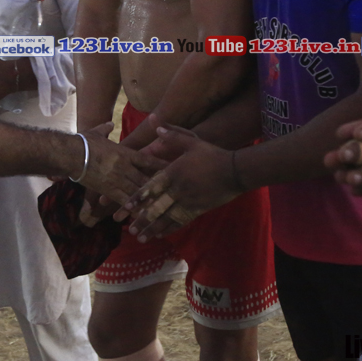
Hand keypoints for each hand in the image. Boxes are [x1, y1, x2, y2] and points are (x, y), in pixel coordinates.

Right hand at [76, 122, 166, 215]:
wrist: (71, 155)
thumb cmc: (83, 142)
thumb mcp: (96, 133)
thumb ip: (105, 128)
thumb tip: (109, 123)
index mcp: (125, 153)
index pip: (148, 160)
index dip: (160, 164)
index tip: (172, 167)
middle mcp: (125, 168)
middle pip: (146, 179)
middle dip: (160, 186)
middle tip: (173, 192)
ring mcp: (117, 180)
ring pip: (138, 192)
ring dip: (149, 199)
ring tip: (162, 207)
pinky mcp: (108, 191)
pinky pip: (123, 201)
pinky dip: (133, 208)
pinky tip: (140, 215)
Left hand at [118, 125, 239, 241]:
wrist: (236, 171)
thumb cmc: (212, 154)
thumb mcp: (193, 141)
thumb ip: (173, 135)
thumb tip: (156, 124)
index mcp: (174, 172)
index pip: (152, 187)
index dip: (138, 198)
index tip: (125, 207)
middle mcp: (179, 189)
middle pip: (157, 207)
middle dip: (142, 219)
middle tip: (129, 229)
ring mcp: (188, 201)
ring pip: (167, 218)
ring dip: (153, 228)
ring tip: (141, 237)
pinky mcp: (198, 210)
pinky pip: (180, 221)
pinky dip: (169, 229)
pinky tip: (160, 235)